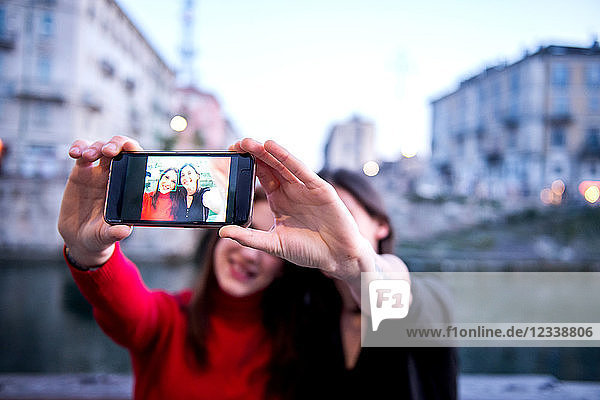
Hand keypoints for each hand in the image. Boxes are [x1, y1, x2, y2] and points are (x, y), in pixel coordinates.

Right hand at [57, 136, 142, 266]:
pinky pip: (81, 152)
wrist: (80, 238)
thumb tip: (123, 231)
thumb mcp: (107, 236)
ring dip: (96, 146)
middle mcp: (116, 176)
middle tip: (109, 151)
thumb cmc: (100, 236)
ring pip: (100, 147)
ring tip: (89, 156)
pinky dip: (79, 147)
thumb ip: (114, 233)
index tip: (130, 149)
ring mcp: (98, 172)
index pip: (136, 162)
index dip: (134, 150)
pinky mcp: (81, 172)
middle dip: (116, 143)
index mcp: (128, 187)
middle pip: (120, 148)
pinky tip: (75, 153)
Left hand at [219, 138, 374, 281]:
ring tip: (249, 142)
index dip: (246, 165)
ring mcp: (305, 188)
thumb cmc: (309, 250)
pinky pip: (301, 170)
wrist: (338, 257)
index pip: (260, 176)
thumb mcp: (273, 244)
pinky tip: (272, 147)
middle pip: (269, 166)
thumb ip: (249, 238)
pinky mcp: (320, 189)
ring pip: (282, 164)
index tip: (229, 156)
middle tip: (235, 144)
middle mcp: (291, 190)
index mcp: (279, 199)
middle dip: (253, 154)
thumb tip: (222, 233)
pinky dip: (286, 158)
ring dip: (266, 152)